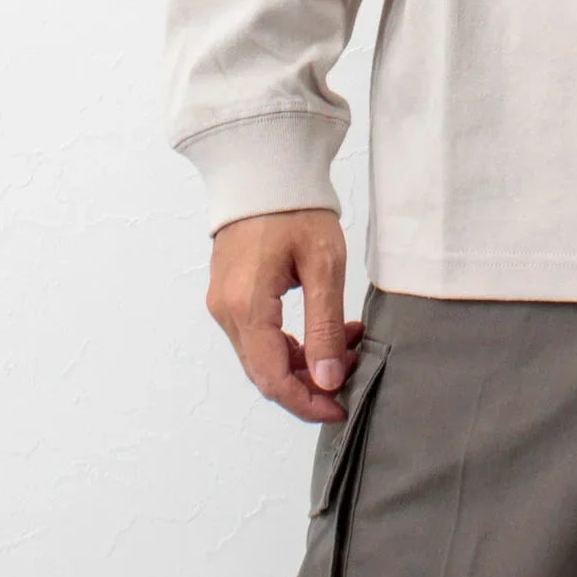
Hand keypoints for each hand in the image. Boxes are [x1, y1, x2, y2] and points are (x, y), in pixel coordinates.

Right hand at [206, 208, 363, 422]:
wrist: (266, 169)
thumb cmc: (296, 209)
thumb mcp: (324, 265)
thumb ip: (325, 326)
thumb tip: (327, 381)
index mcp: (247, 307)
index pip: (273, 379)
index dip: (307, 403)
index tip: (340, 407)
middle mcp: (226, 312)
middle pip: (266, 373)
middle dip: (311, 381)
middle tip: (352, 366)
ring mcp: (224, 304)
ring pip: (263, 356)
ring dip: (305, 360)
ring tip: (348, 341)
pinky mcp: (230, 294)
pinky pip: (259, 336)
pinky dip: (292, 342)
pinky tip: (326, 328)